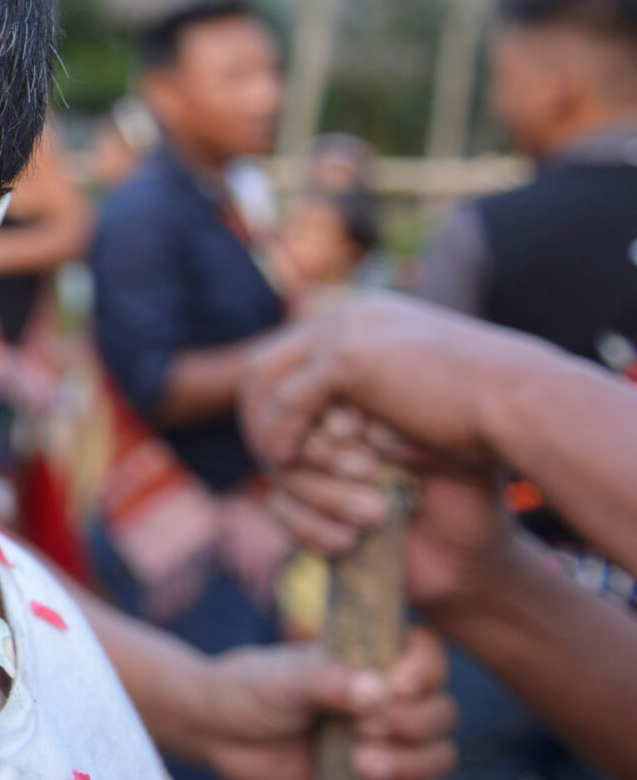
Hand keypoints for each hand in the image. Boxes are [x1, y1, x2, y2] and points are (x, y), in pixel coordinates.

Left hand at [192, 629, 455, 779]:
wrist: (216, 731)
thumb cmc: (250, 688)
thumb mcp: (282, 679)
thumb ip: (325, 681)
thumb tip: (376, 691)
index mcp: (373, 658)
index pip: (428, 655)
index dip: (425, 672)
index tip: (396, 687)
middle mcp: (389, 700)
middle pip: (441, 713)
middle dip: (415, 727)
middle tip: (365, 732)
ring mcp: (387, 743)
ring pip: (437, 756)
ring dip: (414, 766)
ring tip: (363, 767)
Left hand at [242, 298, 525, 474]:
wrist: (525, 402)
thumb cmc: (488, 406)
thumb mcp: (424, 387)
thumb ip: (383, 390)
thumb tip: (354, 420)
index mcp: (366, 316)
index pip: (292, 350)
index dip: (274, 395)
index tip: (275, 436)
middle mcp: (349, 314)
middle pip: (266, 360)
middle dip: (254, 409)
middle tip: (263, 454)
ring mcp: (346, 330)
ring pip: (267, 379)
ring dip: (261, 425)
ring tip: (271, 464)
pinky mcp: (349, 358)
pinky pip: (288, 401)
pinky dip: (279, 432)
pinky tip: (282, 462)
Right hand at [259, 406, 517, 614]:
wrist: (465, 564)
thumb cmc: (466, 499)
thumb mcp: (448, 453)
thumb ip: (401, 428)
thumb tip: (345, 429)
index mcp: (370, 410)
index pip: (318, 395)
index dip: (328, 418)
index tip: (355, 433)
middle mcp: (337, 439)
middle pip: (294, 432)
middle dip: (326, 457)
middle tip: (370, 473)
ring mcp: (316, 477)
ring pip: (284, 473)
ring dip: (327, 497)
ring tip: (375, 515)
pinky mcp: (305, 515)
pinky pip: (279, 511)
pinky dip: (311, 527)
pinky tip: (349, 541)